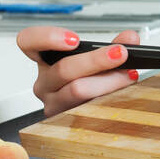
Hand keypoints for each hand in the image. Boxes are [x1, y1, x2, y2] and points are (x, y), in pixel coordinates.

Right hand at [17, 26, 140, 117]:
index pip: (29, 41)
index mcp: (46, 60)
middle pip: (63, 69)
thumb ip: (114, 45)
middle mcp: (45, 83)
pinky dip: (110, 97)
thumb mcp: (99, 60)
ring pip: (77, 90)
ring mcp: (53, 104)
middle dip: (96, 60)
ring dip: (107, 81)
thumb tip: (130, 38)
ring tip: (127, 74)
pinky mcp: (66, 121)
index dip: (47, 37)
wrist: (90, 112)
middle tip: (120, 53)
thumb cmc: (91, 81)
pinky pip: (87, 109)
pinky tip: (123, 91)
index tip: (74, 39)